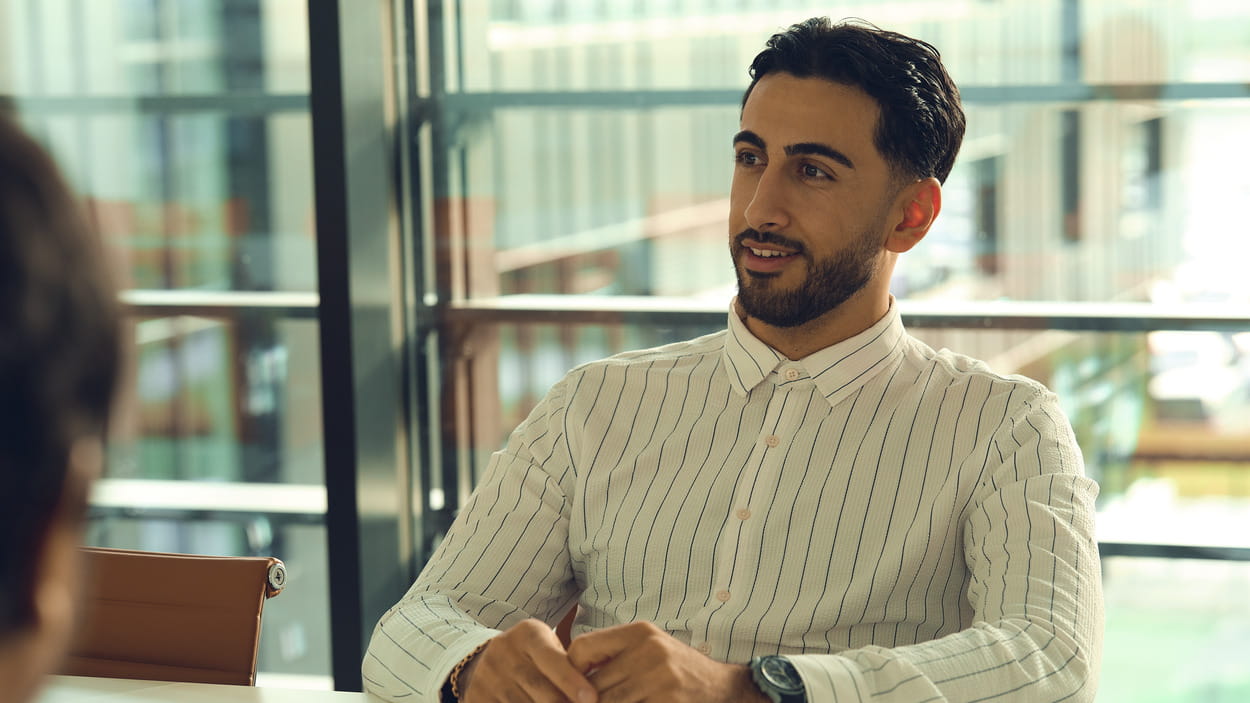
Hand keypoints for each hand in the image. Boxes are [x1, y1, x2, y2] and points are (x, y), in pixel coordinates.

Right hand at [460, 619, 596, 702]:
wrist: (486, 659)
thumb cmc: (533, 656)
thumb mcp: (549, 647)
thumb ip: (570, 665)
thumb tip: (592, 695)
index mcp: (528, 634)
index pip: (554, 661)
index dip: (573, 682)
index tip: (591, 699)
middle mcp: (504, 652)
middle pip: (542, 692)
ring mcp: (487, 677)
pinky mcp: (476, 696)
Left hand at [566, 621, 767, 702]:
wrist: (726, 690)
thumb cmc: (679, 671)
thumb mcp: (650, 650)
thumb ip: (614, 654)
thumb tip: (567, 670)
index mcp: (641, 632)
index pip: (583, 648)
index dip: (570, 672)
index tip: (574, 689)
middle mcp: (649, 651)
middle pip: (592, 685)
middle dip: (585, 702)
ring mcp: (661, 679)